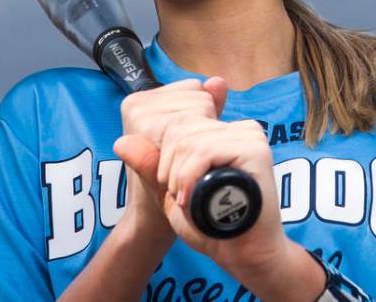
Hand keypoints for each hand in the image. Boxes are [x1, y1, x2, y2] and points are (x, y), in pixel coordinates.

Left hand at [114, 79, 320, 299]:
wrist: (241, 253)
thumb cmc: (210, 225)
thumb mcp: (170, 190)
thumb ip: (150, 163)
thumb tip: (120, 141)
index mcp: (223, 132)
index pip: (178, 121)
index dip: (165, 156)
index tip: (174, 187)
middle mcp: (239, 128)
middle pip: (181, 127)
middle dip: (169, 166)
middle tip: (180, 196)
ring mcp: (249, 136)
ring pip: (189, 139)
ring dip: (178, 176)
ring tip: (188, 200)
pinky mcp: (255, 149)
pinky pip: (205, 149)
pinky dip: (189, 176)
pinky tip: (192, 197)